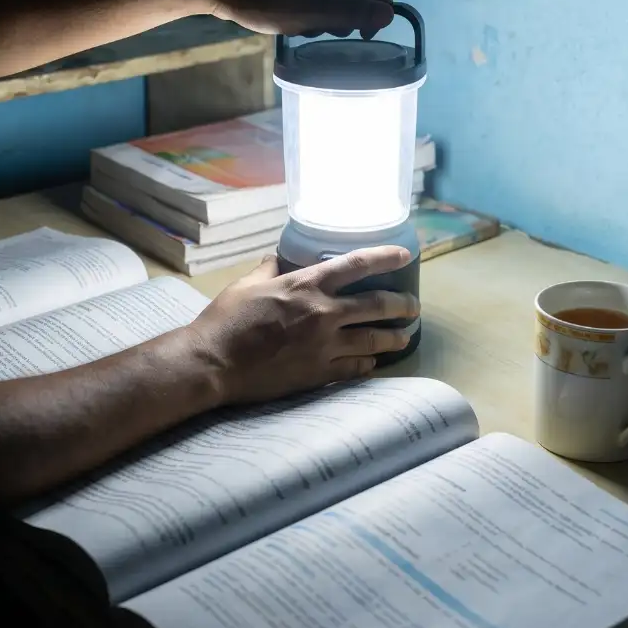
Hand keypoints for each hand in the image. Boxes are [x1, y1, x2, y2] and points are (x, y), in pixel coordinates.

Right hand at [178, 246, 418, 406]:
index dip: (385, 257)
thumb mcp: (245, 285)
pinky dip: (368, 363)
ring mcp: (325, 345)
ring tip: (404, 336)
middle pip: (377, 305)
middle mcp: (323, 313)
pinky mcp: (320, 372)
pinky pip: (356, 367)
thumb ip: (268, 270)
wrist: (214, 362)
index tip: (404, 255)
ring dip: (395, 337)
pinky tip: (373, 363)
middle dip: (403, 304)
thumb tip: (276, 259)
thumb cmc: (226, 319)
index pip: (356, 265)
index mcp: (306, 285)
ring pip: (375, 339)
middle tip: (413, 306)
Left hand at [192, 0, 393, 36]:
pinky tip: (288, 19)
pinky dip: (310, 8)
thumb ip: (350, 14)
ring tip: (298, 26)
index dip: (378, 14)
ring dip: (325, 15)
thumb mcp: (309, 14)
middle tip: (317, 32)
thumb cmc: (260, 1)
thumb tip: (388, 15)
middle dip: (345, 16)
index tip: (360, 38)